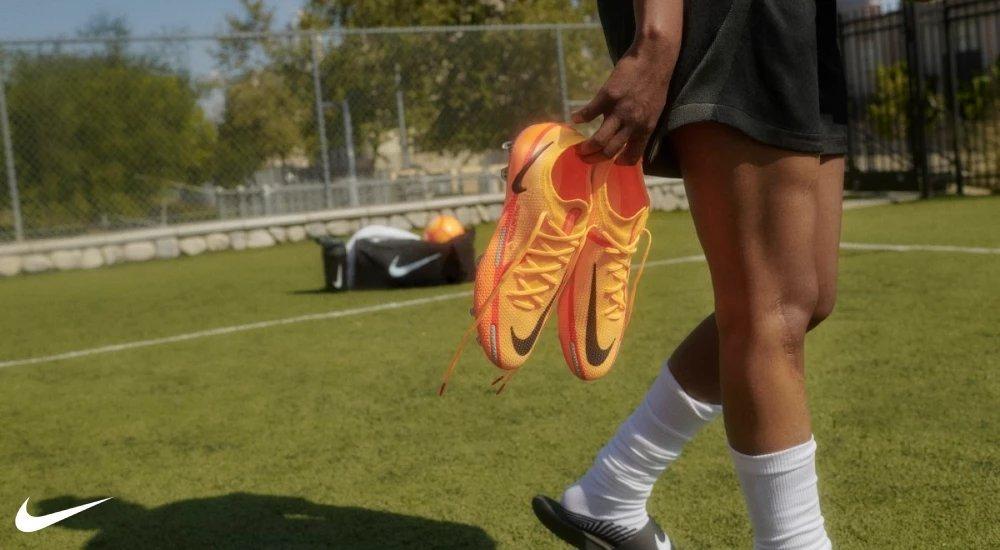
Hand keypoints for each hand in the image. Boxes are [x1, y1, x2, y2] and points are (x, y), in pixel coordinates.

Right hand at [573, 40, 674, 164]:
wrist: (654, 57)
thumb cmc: (655, 83)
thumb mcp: (654, 110)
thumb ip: (642, 125)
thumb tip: (630, 137)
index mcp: (646, 128)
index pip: (632, 156)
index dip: (620, 163)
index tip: (612, 162)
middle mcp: (633, 124)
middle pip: (610, 152)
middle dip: (595, 159)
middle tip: (586, 158)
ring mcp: (619, 111)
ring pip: (599, 140)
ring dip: (586, 148)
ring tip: (578, 148)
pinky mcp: (608, 96)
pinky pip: (590, 112)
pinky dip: (580, 117)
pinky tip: (576, 118)